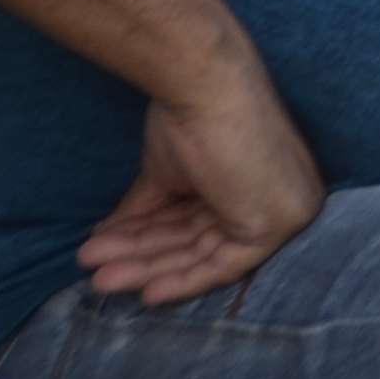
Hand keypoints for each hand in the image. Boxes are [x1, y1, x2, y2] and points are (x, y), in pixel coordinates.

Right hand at [77, 62, 322, 304]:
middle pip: (199, 242)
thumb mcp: (164, 175)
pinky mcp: (276, 225)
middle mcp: (279, 199)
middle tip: (96, 271)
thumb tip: (107, 240)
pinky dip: (183, 281)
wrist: (202, 85)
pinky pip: (224, 267)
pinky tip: (146, 293)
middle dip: (143, 260)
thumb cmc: (189, 116)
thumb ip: (147, 212)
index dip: (152, 245)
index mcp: (259, 183)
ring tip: (99, 277)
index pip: (200, 224)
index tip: (110, 257)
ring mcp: (283, 213)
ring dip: (149, 269)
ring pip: (204, 255)